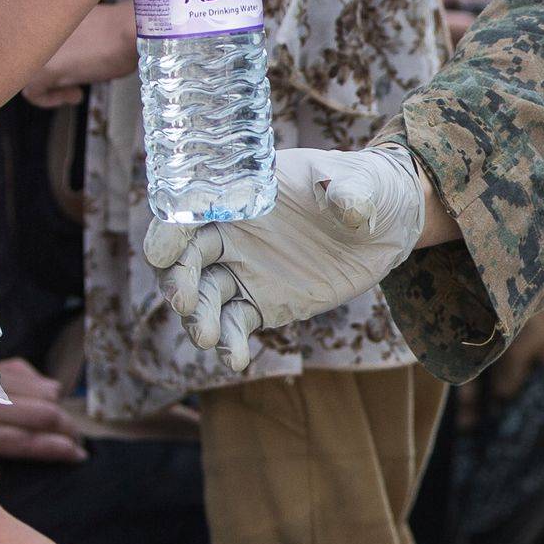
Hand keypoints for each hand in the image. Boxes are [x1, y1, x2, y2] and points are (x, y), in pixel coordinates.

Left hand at [0, 357, 87, 465]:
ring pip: (45, 392)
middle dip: (69, 430)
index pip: (30, 441)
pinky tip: (45, 396)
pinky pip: (29, 373)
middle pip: (45, 414)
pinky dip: (42, 386)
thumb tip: (3, 472)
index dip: (59, 449)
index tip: (79, 456)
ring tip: (65, 424)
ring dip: (60, 408)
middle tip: (78, 443)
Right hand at [143, 144, 427, 372]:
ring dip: (198, 317)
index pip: (193, 208)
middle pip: (186, 257)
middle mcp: (231, 231)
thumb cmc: (365, 188)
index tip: (161, 250)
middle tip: (183, 301)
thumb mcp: (362, 183)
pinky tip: (234, 360)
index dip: (171, 228)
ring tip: (208, 338)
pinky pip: (235, 324)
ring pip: (204, 296)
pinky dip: (229, 342)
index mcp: (241, 192)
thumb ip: (351, 193)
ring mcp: (243, 269)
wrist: (382, 223)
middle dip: (178, 279)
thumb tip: (348, 209)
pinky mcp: (261, 303)